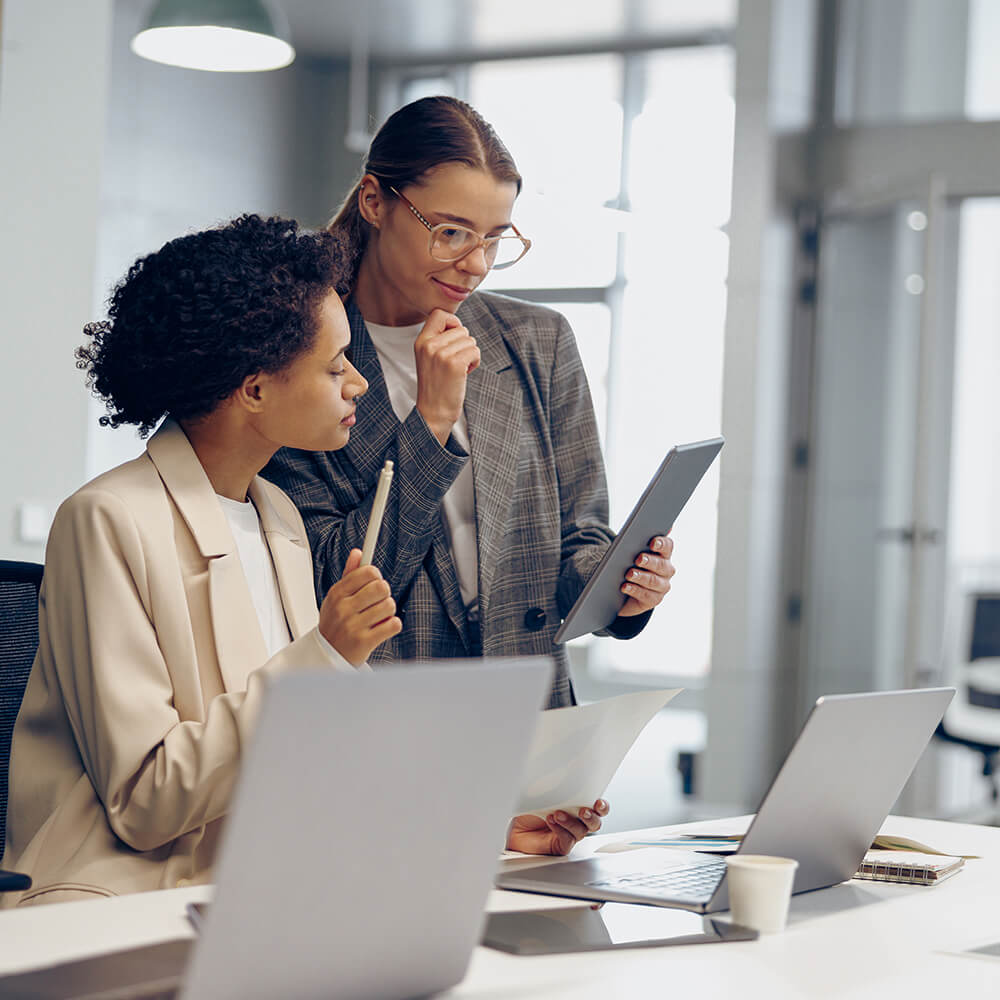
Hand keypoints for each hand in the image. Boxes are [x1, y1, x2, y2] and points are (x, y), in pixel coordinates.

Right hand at [318, 548, 401, 664]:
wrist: (326, 656)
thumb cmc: (335, 623)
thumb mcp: (336, 598)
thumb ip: (349, 575)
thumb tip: (358, 552)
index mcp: (337, 594)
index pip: (367, 572)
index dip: (376, 575)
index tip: (375, 581)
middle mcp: (343, 609)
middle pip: (381, 587)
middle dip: (385, 593)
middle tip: (379, 600)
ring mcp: (353, 626)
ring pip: (389, 605)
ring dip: (389, 611)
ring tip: (379, 616)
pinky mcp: (364, 642)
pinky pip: (393, 624)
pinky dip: (392, 625)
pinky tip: (382, 627)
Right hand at [414, 308, 480, 444]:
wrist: (433, 412)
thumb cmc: (436, 385)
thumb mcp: (429, 358)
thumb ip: (439, 340)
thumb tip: (458, 325)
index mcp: (421, 341)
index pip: (439, 314)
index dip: (453, 322)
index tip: (454, 338)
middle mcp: (429, 345)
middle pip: (460, 328)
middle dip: (464, 344)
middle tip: (456, 361)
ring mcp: (441, 354)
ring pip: (470, 340)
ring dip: (470, 354)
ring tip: (459, 369)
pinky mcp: (454, 364)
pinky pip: (475, 351)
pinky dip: (475, 361)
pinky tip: (466, 373)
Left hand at [506, 799, 608, 855]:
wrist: (513, 824)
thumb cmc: (529, 807)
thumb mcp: (544, 793)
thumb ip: (557, 789)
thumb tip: (563, 776)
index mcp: (576, 806)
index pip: (596, 807)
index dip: (601, 806)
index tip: (598, 802)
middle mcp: (576, 821)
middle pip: (595, 822)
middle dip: (591, 816)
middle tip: (583, 811)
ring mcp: (569, 834)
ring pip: (581, 832)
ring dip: (571, 822)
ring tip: (558, 814)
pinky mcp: (560, 846)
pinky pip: (567, 841)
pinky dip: (560, 830)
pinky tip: (552, 821)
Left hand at [619, 535, 674, 616]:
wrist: (624, 591)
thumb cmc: (629, 565)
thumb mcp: (632, 552)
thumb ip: (639, 539)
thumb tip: (649, 527)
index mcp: (664, 555)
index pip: (668, 546)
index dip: (661, 543)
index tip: (652, 542)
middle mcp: (666, 570)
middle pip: (661, 564)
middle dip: (649, 561)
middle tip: (638, 559)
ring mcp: (662, 587)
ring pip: (653, 581)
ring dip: (641, 577)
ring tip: (629, 574)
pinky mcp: (653, 600)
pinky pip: (645, 595)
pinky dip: (634, 590)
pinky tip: (625, 587)